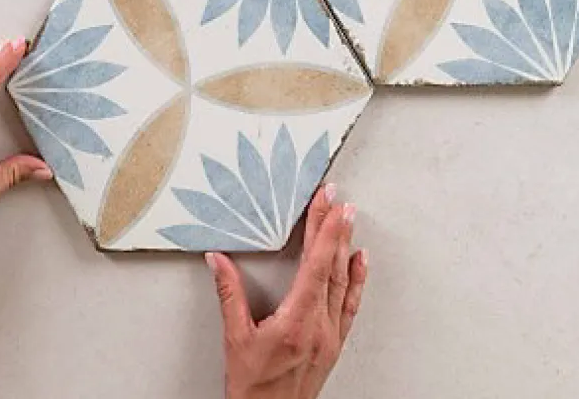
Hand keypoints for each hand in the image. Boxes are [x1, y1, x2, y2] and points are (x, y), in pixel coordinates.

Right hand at [207, 186, 368, 398]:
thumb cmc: (253, 391)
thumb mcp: (235, 340)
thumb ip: (229, 295)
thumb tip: (219, 261)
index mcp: (297, 322)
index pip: (315, 264)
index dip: (324, 230)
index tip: (329, 204)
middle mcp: (320, 328)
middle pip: (332, 267)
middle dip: (336, 229)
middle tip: (339, 199)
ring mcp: (330, 337)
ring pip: (344, 283)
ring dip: (346, 248)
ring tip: (349, 220)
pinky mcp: (333, 345)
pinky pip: (350, 306)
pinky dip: (357, 280)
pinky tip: (359, 262)